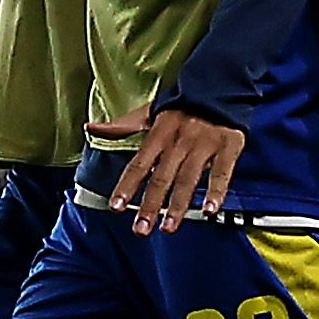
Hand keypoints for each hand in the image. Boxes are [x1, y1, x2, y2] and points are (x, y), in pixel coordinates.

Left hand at [89, 105, 244, 235]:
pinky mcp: (227, 147)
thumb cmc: (180, 107)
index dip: (126, 186)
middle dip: (150, 206)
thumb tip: (90, 128)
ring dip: (178, 206)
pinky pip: (221, 173)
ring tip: (168, 227)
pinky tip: (209, 210)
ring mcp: (203, 146)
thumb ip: (121, 126)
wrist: (218, 89)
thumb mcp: (147, 113)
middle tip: (141, 229)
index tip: (116, 207)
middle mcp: (178, 143)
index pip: (138, 165)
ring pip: (188, 180)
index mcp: (157, 135)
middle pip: (161, 178)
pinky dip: (216, 192)